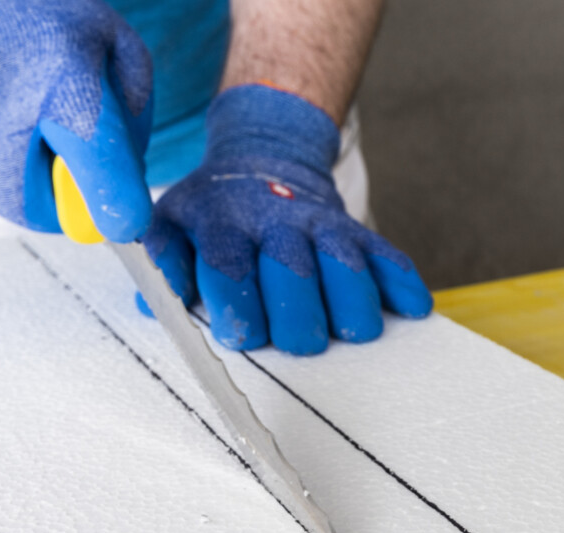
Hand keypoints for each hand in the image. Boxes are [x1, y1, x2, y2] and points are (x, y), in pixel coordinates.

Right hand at [0, 0, 153, 240]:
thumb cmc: (45, 16)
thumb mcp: (114, 52)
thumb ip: (130, 129)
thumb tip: (120, 203)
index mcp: (65, 80)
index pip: (96, 163)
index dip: (113, 202)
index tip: (123, 225)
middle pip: (27, 204)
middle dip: (48, 196)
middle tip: (57, 156)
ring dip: (9, 169)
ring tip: (11, 108)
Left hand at [141, 84, 431, 354]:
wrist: (263, 162)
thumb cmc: (214, 219)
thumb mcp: (173, 229)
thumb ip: (163, 270)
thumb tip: (155, 306)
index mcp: (222, 224)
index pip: (230, 268)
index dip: (238, 309)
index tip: (242, 337)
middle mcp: (277, 223)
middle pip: (294, 278)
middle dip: (296, 323)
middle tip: (294, 339)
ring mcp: (323, 227)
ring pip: (349, 275)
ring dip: (350, 314)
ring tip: (344, 332)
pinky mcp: (361, 236)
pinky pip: (391, 263)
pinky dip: (403, 290)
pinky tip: (409, 311)